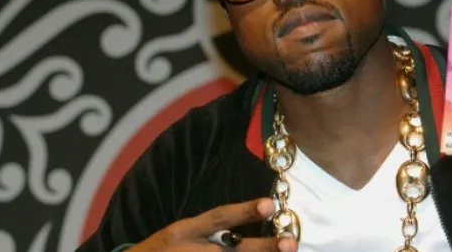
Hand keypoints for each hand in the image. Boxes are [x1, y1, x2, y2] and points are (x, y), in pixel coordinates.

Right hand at [127, 198, 296, 251]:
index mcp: (185, 231)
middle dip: (262, 248)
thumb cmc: (162, 251)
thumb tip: (249, 225)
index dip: (244, 211)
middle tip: (290, 243)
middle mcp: (190, 251)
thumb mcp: (181, 233)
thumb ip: (211, 230)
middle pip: (232, 250)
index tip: (270, 205)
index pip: (218, 218)